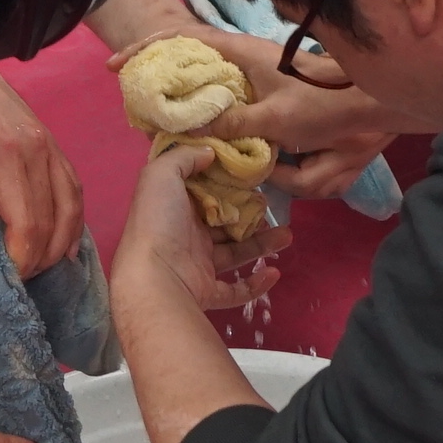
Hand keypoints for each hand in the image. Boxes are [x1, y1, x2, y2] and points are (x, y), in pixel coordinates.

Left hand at [0, 69, 82, 273]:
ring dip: (61, 241)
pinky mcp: (52, 140)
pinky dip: (72, 216)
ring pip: (72, 204)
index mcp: (8, 157)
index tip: (6, 279)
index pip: (28, 224)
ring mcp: (51, 143)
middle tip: (18, 279)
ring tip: (42, 266)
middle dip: (39, 257)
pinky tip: (63, 238)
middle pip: (53, 220)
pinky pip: (72, 184)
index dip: (21, 259)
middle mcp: (40, 151)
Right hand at [111, 28, 396, 202]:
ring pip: (207, 76)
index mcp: (242, 52)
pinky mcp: (267, 89)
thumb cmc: (326, 106)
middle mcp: (246, 56)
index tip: (117, 66)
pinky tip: (197, 127)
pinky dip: (205, 105)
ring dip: (181, 91)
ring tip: (157, 114)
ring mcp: (257, 71)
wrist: (373, 104)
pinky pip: (225, 92)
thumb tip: (191, 127)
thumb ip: (232, 123)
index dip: (147, 49)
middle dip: (158, 72)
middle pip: (189, 56)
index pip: (183, 40)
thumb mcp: (275, 119)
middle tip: (134, 96)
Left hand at [120, 145, 288, 314]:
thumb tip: (210, 151)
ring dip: (261, 244)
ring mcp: (195, 265)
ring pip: (234, 253)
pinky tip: (273, 273)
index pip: (204, 191)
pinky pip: (235, 290)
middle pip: (223, 222)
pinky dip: (255, 284)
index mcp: (174, 207)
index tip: (252, 174)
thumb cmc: (159, 222)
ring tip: (287, 235)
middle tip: (272, 207)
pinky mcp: (206, 292)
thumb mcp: (162, 175)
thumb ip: (184, 156)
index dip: (226, 182)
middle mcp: (184, 235)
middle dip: (250, 214)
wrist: (156, 279)